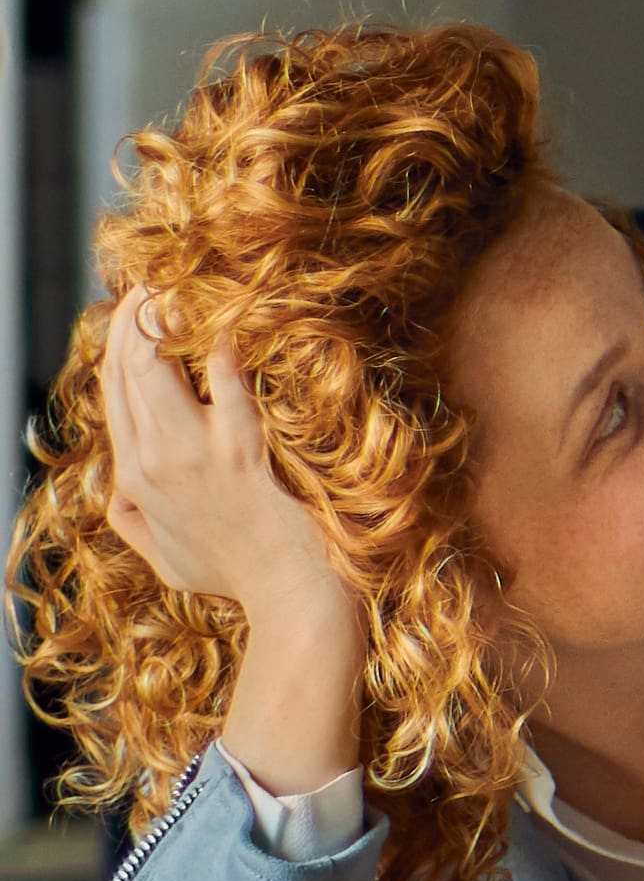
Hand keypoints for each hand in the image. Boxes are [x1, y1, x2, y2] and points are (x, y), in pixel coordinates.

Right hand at [95, 296, 345, 630]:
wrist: (294, 598)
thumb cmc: (241, 578)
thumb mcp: (168, 560)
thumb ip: (135, 523)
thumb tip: (120, 492)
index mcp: (134, 482)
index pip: (111, 396)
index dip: (117, 348)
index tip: (132, 313)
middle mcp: (153, 462)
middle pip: (124, 371)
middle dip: (130, 319)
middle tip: (149, 283)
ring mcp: (194, 454)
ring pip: (155, 368)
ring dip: (162, 319)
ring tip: (174, 285)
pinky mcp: (240, 449)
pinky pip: (224, 380)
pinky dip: (221, 342)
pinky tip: (227, 313)